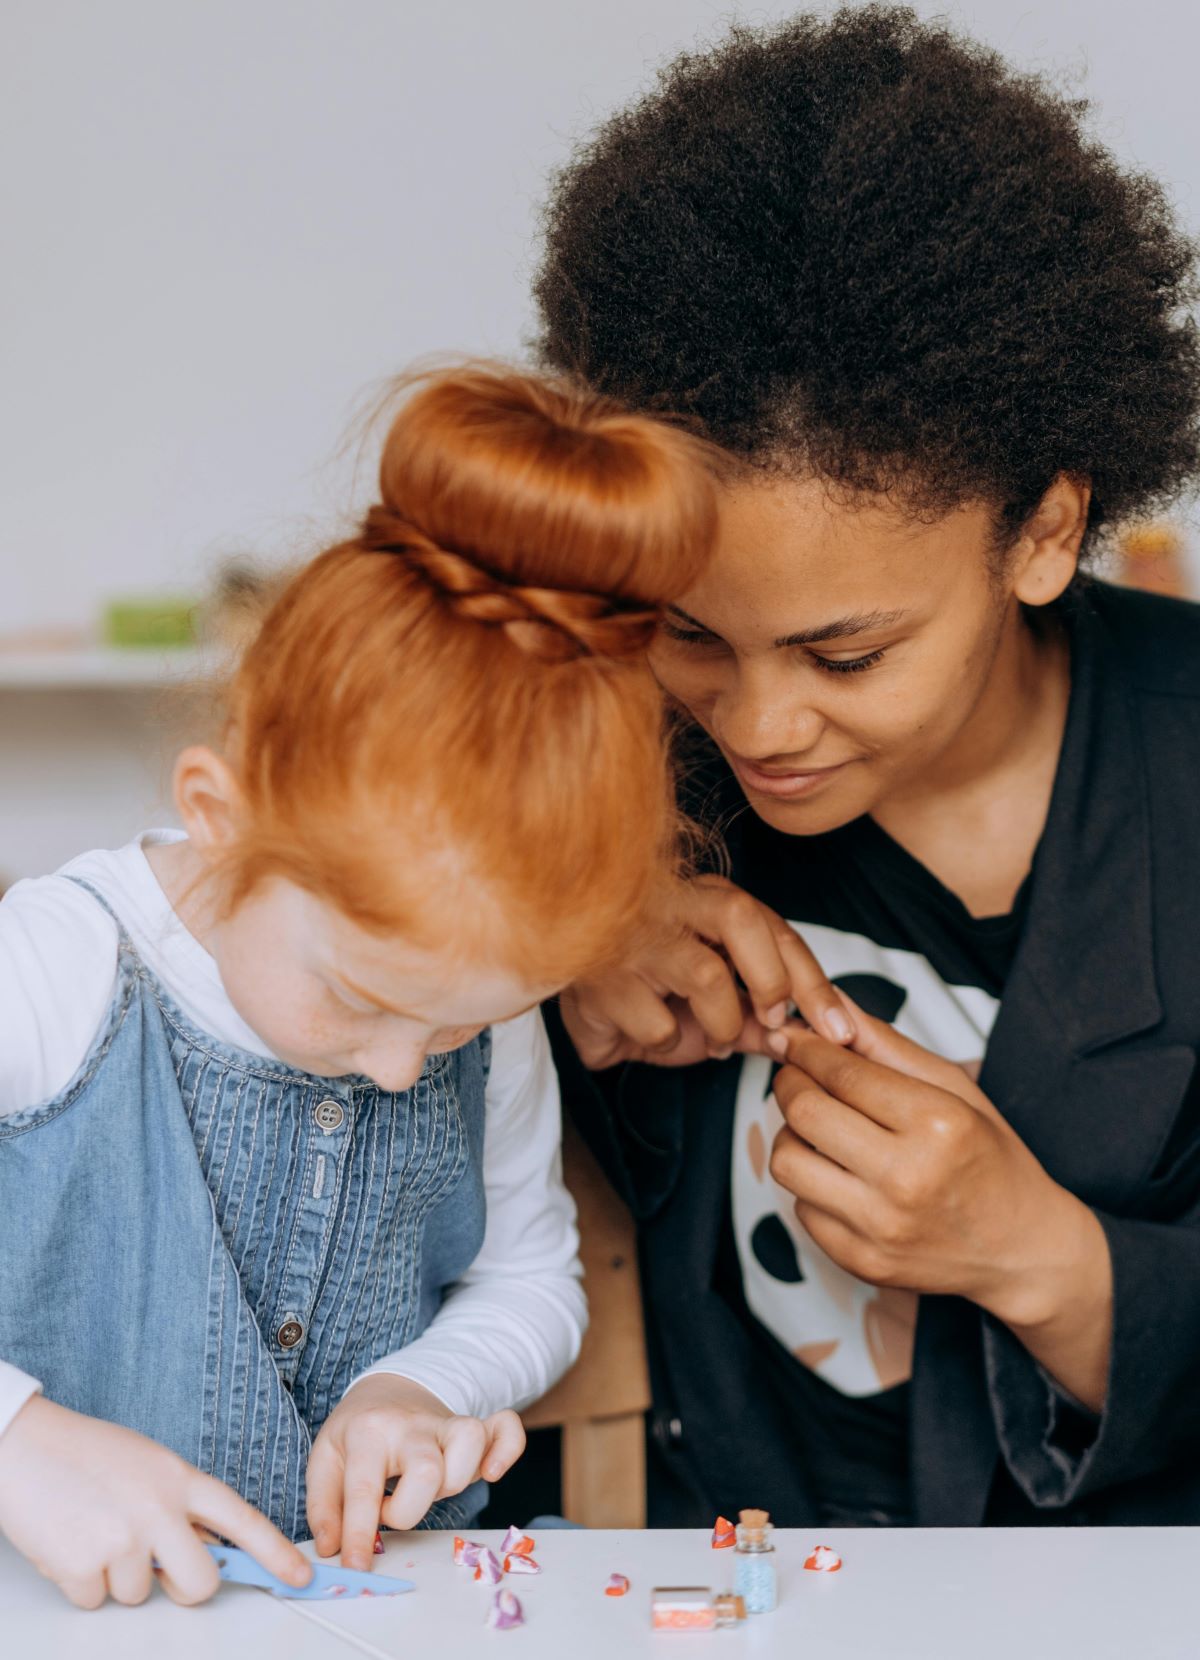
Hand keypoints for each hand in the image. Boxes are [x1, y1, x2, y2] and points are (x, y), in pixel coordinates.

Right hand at [0, 1395, 310, 1608]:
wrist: (24, 1444)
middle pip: (198, 1583)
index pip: (241, 1519)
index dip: (275, 1551)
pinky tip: (70, 1542)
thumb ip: (181, 1504)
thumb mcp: (150, 1465)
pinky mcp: (81, 1567)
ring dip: (116, 1575)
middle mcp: (158, 1510)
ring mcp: (121, 1540)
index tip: (301, 1574)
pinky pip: (95, 1600)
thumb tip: (204, 1550)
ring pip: (138, 1594)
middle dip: (181, 1586)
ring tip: (94, 1528)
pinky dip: (81, 1581)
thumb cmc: (84, 1452)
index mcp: (179, 1478)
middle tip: (156, 1566)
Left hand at [306, 1375, 524, 1568]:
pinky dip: (508, 1450)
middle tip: (392, 1509)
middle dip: (410, 1509)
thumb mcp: (325, 1459)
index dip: (358, 1535)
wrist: (386, 1391)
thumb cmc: (357, 1432)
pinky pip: (507, 1429)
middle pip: (428, 1470)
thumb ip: (323, 1506)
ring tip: (429, 1488)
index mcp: (368, 1432)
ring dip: (453, 1481)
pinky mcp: (477, 1427)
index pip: (364, 1489)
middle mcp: (412, 1426)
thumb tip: (332, 1548)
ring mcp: (447, 1424)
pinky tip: (492, 1472)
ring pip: (469, 1443)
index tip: (356, 1568)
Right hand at [559, 875, 853, 1069]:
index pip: (774, 927)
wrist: (573, 1005)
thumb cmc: (653, 993)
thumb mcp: (718, 1007)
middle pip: (741, 917)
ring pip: (707, 976)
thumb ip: (763, 1018)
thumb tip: (815, 1038)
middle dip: (772, 979)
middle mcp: (671, 903)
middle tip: (775, 1022)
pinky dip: (668, 1045)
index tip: (839, 1029)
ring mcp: (632, 936)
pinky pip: (660, 1025)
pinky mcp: (601, 978)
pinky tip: (648, 1034)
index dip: (814, 982)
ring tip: (710, 1040)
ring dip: (721, 1025)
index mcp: (707, 899)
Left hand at [768, 1002, 1097, 1322]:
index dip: (807, 1049)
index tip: (796, 1041)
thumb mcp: (954, 1088)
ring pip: (786, 1161)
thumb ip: (887, 1044)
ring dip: (793, 1134)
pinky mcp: (860, 1261)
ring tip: (821, 1128)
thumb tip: (831, 1006)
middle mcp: (906, 1178)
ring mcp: (880, 1227)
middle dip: (790, 1083)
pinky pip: (800, 1208)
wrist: (1022, 1250)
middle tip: (799, 1077)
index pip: (842, 1072)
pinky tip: (841, 1174)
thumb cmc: (990, 1158)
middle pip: (803, 1112)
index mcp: (938, 1125)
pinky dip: (811, 1184)